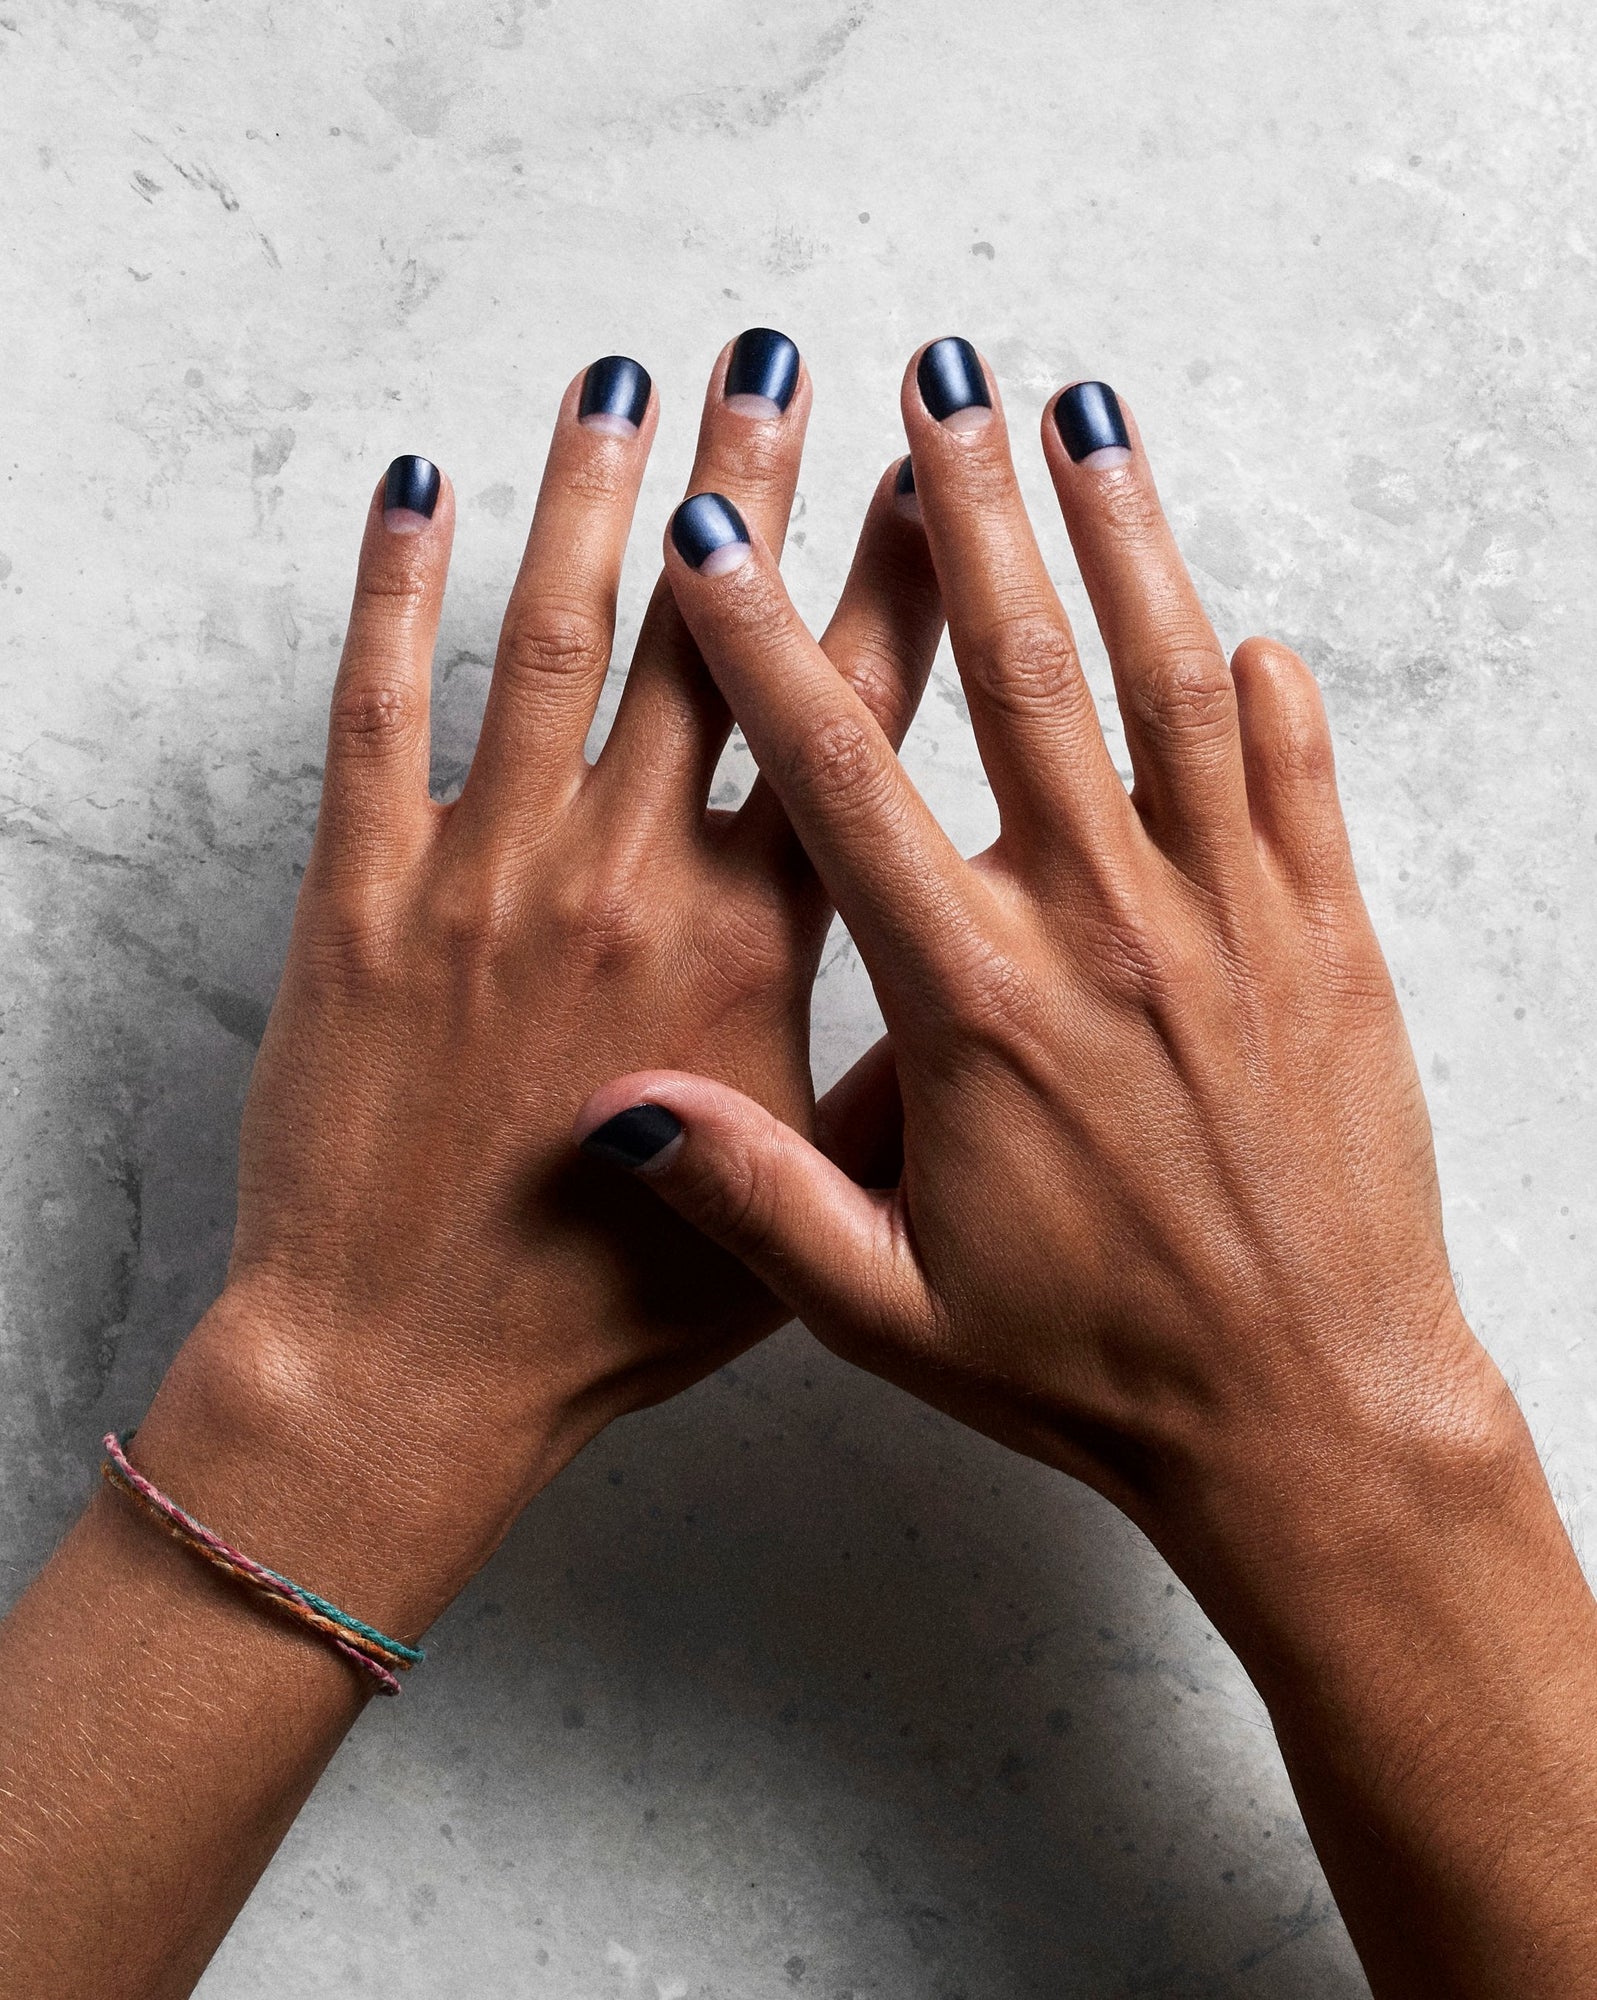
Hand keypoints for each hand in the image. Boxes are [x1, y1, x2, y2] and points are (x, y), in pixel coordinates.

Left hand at [135, 336, 940, 1636]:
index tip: (921, 481)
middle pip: (713, 645)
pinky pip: (379, 712)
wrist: (408, 1372)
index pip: (849, 725)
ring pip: (555, 642)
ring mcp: (489, 877)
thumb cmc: (607, 1314)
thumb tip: (985, 1005)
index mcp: (751, 949)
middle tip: (783, 358)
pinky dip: (392, 594)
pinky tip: (414, 492)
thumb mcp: (809, 1224)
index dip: (892, 587)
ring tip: (624, 375)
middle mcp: (629, 882)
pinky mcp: (364, 898)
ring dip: (591, 494)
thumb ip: (893, 1095)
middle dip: (753, 486)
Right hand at [578, 344, 1489, 1572]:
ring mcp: (1232, 927)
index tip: (718, 539)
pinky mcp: (1329, 947)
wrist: (1309, 1419)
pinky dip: (1270, 690)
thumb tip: (620, 1107)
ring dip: (1125, 541)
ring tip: (1083, 416)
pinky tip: (1242, 616)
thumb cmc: (1092, 1368)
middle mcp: (1105, 934)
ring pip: (1172, 690)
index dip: (768, 649)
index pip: (843, 786)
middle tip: (934, 381)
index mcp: (976, 1009)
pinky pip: (1301, 782)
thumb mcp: (889, 1309)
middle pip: (1024, 679)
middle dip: (970, 514)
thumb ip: (752, 1193)